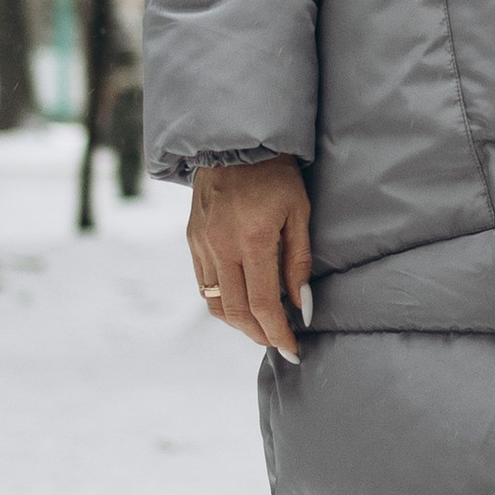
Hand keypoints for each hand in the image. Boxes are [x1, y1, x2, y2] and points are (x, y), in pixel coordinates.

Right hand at [187, 157, 311, 363]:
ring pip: (216, 303)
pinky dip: (224, 301)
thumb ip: (298, 262)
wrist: (234, 143)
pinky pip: (204, 284)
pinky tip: (243, 302)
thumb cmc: (276, 176)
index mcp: (252, 240)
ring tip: (262, 327)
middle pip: (236, 312)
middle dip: (259, 334)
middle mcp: (221, 247)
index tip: (292, 350)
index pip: (263, 304)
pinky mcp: (192, 240)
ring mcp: (202, 244)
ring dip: (239, 323)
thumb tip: (302, 306)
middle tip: (279, 344)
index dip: (278, 333)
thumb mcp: (298, 213)